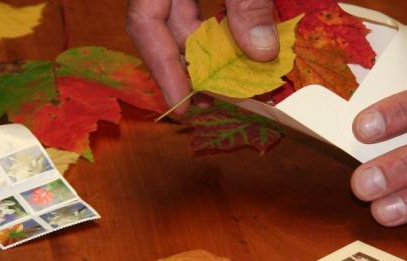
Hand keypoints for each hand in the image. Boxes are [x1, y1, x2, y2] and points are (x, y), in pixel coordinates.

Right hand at [126, 0, 277, 113]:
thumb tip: (261, 53)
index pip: (144, 23)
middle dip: (197, 68)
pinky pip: (211, 7)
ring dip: (216, 53)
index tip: (182, 105)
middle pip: (170, 30)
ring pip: (192, 21)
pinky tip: (249, 51)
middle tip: (219, 103)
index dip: (161, 68)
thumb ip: (248, 4)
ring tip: (237, 85)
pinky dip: (229, 30)